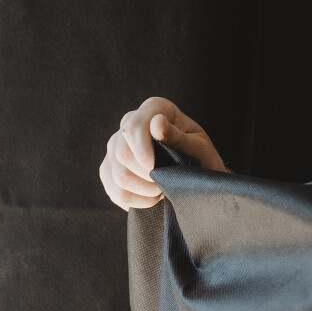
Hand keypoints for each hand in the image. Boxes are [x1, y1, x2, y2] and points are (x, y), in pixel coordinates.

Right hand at [99, 97, 226, 209]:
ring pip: (118, 175)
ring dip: (145, 190)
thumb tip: (157, 122)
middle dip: (147, 175)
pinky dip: (137, 201)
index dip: (144, 151)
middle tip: (169, 180)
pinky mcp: (110, 170)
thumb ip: (177, 136)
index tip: (160, 168)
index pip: (133, 126)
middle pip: (122, 153)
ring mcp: (116, 147)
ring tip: (164, 188)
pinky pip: (116, 192)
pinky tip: (153, 197)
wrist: (198, 176)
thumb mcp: (198, 146)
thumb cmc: (201, 157)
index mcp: (154, 109)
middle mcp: (129, 124)